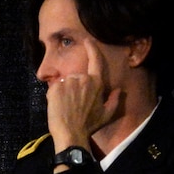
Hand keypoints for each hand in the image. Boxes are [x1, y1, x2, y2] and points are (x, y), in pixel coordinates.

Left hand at [45, 36, 119, 154]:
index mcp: (96, 83)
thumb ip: (115, 100)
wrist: (70, 133)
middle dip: (74, 86)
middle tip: (74, 103)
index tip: (88, 40)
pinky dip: (54, 95)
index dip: (92, 49)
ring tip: (67, 106)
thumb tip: (120, 90)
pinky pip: (54, 88)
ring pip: (64, 82)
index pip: (95, 61)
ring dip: (64, 91)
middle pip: (76, 76)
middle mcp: (82, 79)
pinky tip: (59, 106)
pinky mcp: (54, 88)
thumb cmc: (90, 125)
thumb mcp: (107, 114)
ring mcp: (67, 82)